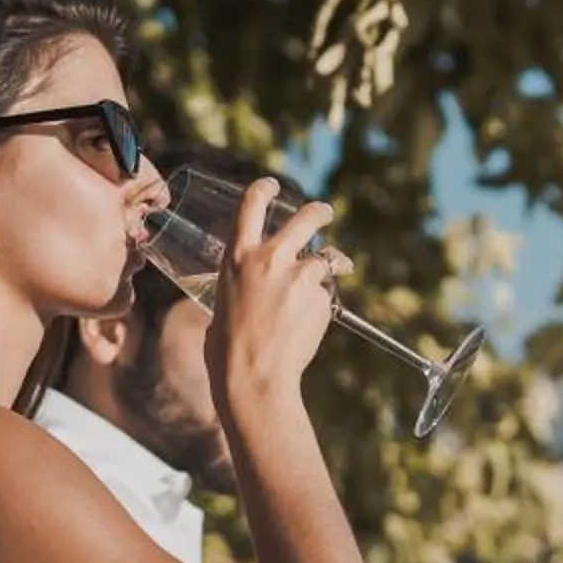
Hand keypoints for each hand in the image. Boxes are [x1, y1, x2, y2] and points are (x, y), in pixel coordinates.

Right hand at [205, 179, 342, 405]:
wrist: (254, 377)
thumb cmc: (228, 350)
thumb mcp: (222, 304)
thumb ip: (240, 285)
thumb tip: (251, 290)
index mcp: (237, 257)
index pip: (250, 206)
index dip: (264, 189)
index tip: (272, 185)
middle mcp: (270, 259)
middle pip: (304, 220)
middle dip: (318, 212)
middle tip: (325, 212)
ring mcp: (298, 278)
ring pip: (325, 260)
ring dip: (334, 262)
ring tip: (341, 266)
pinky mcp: (320, 299)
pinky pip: (326, 295)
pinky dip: (323, 304)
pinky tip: (309, 324)